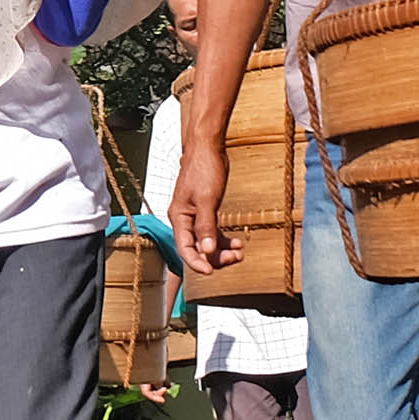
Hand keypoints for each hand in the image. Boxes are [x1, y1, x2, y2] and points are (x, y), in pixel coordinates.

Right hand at [171, 142, 234, 276]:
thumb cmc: (203, 168)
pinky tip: (237, 241)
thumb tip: (206, 250)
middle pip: (197, 249)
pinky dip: (224, 239)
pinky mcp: (205, 211)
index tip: (212, 271)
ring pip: (206, 243)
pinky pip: (212, 233)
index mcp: (179, 217)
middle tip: (235, 257)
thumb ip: (206, 226)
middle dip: (216, 256)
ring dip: (222, 249)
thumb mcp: (206, 199)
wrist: (207, 148)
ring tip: (240, 250)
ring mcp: (194, 216)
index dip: (198, 263)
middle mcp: (184, 220)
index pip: (185, 249)